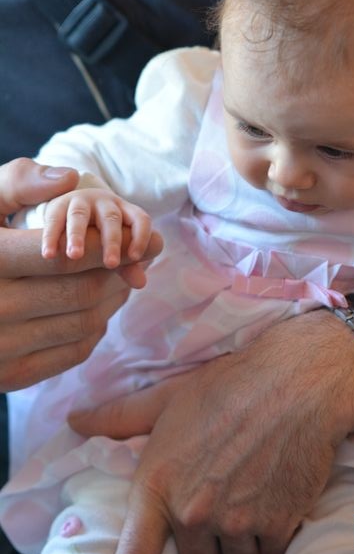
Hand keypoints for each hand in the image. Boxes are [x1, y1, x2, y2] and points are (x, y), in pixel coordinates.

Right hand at [0, 158, 162, 389]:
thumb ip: (18, 184)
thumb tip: (67, 177)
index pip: (68, 257)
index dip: (109, 246)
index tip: (140, 238)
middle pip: (84, 291)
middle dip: (118, 272)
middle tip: (136, 258)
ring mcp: (2, 348)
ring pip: (86, 322)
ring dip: (114, 298)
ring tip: (119, 277)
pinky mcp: (11, 376)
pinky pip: (74, 351)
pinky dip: (96, 327)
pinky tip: (96, 305)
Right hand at [42, 187, 152, 268]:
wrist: (72, 210)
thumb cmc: (102, 234)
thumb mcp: (117, 247)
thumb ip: (128, 265)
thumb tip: (141, 284)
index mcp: (126, 212)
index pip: (140, 219)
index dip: (140, 236)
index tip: (135, 257)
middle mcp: (105, 204)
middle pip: (111, 218)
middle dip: (112, 241)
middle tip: (111, 264)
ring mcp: (81, 202)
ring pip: (80, 216)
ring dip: (78, 236)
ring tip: (75, 256)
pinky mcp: (58, 206)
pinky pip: (54, 220)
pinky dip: (51, 237)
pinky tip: (49, 255)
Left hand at [71, 309, 353, 553]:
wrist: (297, 380)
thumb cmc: (230, 384)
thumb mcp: (169, 397)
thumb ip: (120, 417)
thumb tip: (74, 421)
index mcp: (160, 484)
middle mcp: (194, 512)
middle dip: (203, 543)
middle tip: (217, 509)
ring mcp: (237, 524)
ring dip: (237, 547)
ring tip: (246, 507)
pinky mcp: (277, 526)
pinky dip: (268, 543)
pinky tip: (271, 511)